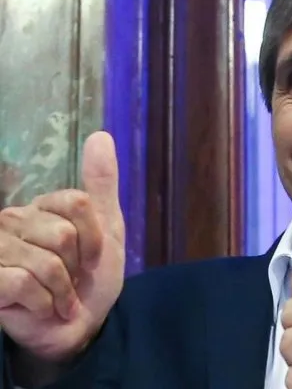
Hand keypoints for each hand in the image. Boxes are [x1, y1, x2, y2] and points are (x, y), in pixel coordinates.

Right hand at [0, 131, 124, 360]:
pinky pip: (26, 282)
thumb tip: (101, 135)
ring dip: (65, 289)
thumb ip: (101, 184)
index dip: (94, 237)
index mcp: (42, 207)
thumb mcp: (107, 227)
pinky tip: (42, 308)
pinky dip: (46, 303)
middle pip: (64, 233)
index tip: (93, 258)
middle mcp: (14, 221)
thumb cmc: (91, 277)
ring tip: (60, 296)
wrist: (82, 325)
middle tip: (73, 279)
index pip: (77, 204)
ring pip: (47, 260)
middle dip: (79, 266)